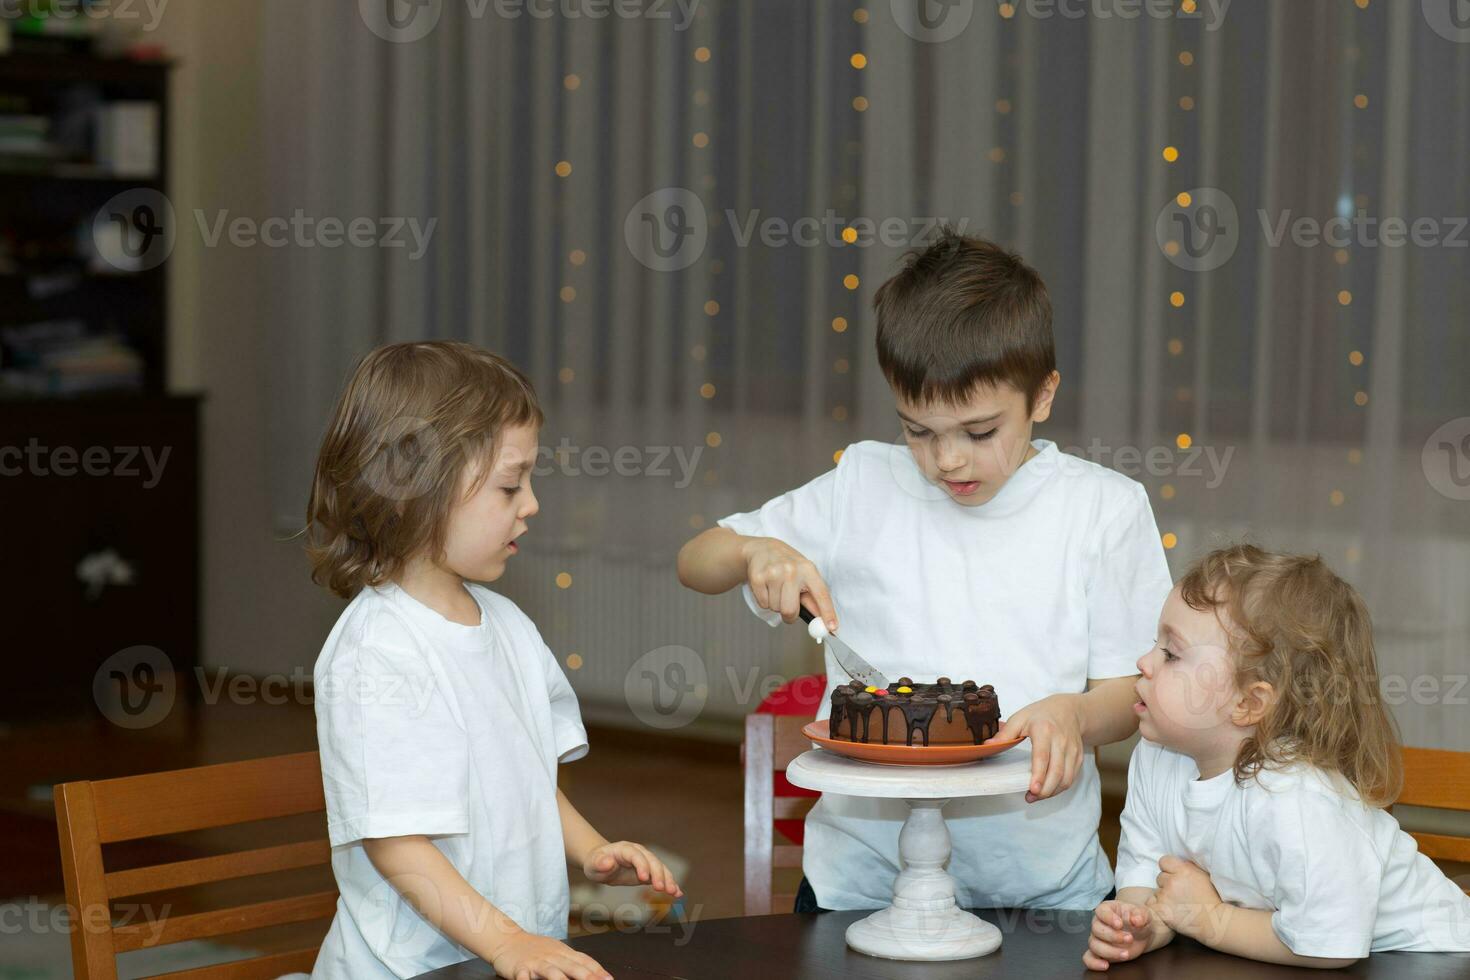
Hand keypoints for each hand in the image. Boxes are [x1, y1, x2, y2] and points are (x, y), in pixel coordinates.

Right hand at [490, 930, 611, 979]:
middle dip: (586, 977)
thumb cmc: (534, 948)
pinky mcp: (520, 969)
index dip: (597, 971)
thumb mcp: (556, 951)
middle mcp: (552, 956)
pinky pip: (524, 977)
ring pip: (551, 972)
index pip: (584, 961)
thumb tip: (595, 972)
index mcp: (562, 952)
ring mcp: (536, 962)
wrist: (506, 939)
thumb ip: (573, 961)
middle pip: (572, 966)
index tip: (609, 979)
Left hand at [583, 841, 684, 898]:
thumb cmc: (596, 864)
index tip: (644, 879)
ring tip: (674, 893)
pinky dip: (670, 884)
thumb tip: (608, 862)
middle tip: (661, 889)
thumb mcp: (593, 864)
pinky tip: (678, 893)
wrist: (602, 864)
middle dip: (658, 874)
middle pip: (652, 860)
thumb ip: (600, 863)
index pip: (636, 855)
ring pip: (660, 868)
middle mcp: (639, 852)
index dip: (641, 865)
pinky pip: (662, 876)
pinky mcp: (650, 871)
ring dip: (668, 879)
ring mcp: (646, 861)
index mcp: (625, 849)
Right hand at [741, 537, 837, 628]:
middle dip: (789, 616)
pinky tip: (767, 587)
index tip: (831, 628)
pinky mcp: (757, 577)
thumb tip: (824, 622)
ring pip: (775, 608)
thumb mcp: (805, 575)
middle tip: (788, 610)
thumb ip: (813, 598)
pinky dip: (765, 600)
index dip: (827, 613)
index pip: (821, 595)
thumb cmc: (788, 565)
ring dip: (776, 604)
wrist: (762, 549)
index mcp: (808, 570)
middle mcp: (791, 570)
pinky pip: (763, 604)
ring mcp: (773, 573)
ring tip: (776, 589)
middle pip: (790, 610)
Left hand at [985, 694, 1083, 802]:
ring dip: (1052, 792)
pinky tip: (1048, 790)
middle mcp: (1061, 741)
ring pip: (1066, 778)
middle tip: (1031, 797)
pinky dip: (1060, 787)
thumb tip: (988, 746)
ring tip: (1037, 797)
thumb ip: (1005, 733)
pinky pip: (1072, 777)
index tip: (1032, 789)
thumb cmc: (1041, 714)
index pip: (1042, 756)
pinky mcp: (1078, 757)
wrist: (1069, 710)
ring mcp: (1072, 750)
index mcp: (1044, 730)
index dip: (1038, 775)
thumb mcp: (1020, 717)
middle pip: (1056, 771)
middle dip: (1045, 790)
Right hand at [1082, 899, 1161, 970]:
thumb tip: (1136, 920)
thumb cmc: (1139, 920)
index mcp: (1107, 909)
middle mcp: (1099, 923)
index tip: (1120, 924)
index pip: (1101, 912)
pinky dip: (1094, 963)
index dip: (1108, 918)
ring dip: (1110, 951)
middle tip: (1130, 939)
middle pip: (1096, 930)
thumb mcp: (1143, 913)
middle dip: (1113, 936)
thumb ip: (1140, 915)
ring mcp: (1098, 938)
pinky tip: (1105, 965)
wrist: (1143, 933)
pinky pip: (1089, 958)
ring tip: (1126, 954)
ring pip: (1094, 945)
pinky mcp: (1100, 953)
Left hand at [1146, 855, 1222, 940]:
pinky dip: (1158, 908)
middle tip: (1180, 894)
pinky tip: (1170, 911)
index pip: (1164, 861)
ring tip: (1178, 905)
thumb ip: (1187, 867)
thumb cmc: (1211, 899)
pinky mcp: (1162, 910)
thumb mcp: (1202, 876)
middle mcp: (1172, 881)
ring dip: (1163, 897)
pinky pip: (1152, 905)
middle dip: (1167, 884)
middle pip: (1160, 877)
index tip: (1176, 877)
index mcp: (1183, 870)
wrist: (1214, 921)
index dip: (1169, 869)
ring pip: (1156, 892)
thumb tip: (1176, 863)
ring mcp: (1166, 896)